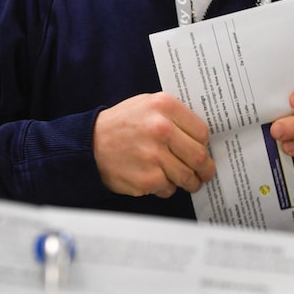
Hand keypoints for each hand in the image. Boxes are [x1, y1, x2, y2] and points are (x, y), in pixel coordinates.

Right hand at [93, 92, 215, 197]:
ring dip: (190, 182)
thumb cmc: (122, 124)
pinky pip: (169, 188)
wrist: (89, 143)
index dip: (203, 145)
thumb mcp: (147, 104)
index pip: (202, 132)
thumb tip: (201, 137)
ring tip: (187, 182)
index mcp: (164, 106)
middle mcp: (161, 129)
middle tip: (204, 173)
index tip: (202, 151)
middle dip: (205, 169)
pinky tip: (157, 180)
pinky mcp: (147, 178)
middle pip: (199, 156)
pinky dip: (167, 188)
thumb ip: (174, 115)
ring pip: (187, 176)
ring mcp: (154, 155)